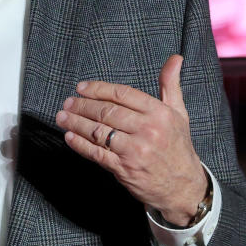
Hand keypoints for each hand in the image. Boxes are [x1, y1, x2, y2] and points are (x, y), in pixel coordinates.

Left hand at [55, 55, 205, 225]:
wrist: (183, 187)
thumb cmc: (177, 146)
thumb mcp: (178, 113)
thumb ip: (170, 85)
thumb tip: (175, 58)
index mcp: (160, 113)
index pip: (122, 94)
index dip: (98, 89)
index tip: (81, 88)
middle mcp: (148, 130)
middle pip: (107, 112)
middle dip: (83, 105)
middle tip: (67, 102)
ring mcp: (135, 151)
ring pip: (98, 132)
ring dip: (76, 123)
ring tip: (62, 117)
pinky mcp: (124, 169)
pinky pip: (97, 153)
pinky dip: (80, 144)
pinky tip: (69, 136)